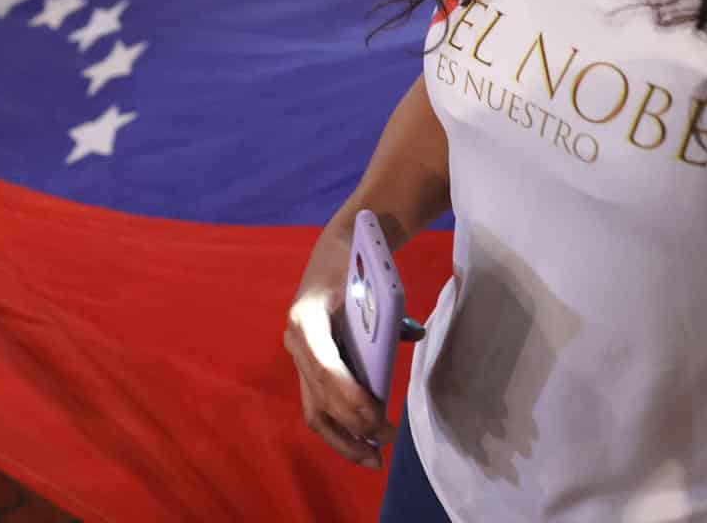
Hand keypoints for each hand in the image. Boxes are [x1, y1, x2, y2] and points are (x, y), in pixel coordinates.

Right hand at [283, 224, 394, 468]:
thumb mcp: (370, 279)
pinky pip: (319, 404)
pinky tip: (363, 443)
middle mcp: (296, 341)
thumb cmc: (356, 262)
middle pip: (319, 396)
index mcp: (306, 318)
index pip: (325, 369)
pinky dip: (341, 427)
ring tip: (373, 458)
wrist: (336, 248)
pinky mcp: (308, 365)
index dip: (350, 398)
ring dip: (343, 438)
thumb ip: (383, 309)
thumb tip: (410, 336)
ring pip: (314, 408)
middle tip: (386, 441)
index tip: (378, 418)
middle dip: (352, 425)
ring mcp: (299, 355)